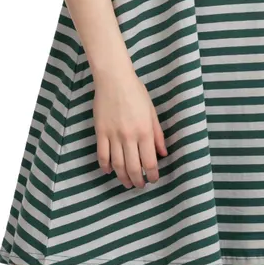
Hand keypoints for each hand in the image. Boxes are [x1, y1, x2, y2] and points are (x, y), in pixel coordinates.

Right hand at [93, 71, 167, 188]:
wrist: (114, 79)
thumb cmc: (136, 92)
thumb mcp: (152, 112)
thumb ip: (158, 134)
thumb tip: (163, 153)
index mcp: (145, 131)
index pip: (149, 162)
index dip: (152, 175)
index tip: (153, 180)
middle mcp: (129, 136)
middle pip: (133, 167)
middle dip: (138, 181)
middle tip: (139, 185)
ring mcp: (113, 135)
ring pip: (117, 165)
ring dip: (122, 177)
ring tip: (126, 182)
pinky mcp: (100, 132)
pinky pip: (102, 155)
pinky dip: (105, 166)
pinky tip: (109, 171)